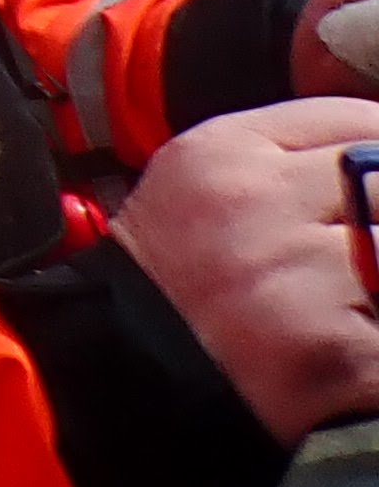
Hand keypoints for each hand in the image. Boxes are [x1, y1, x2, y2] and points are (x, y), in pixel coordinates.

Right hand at [116, 99, 378, 443]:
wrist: (131, 366)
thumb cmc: (177, 269)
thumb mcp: (203, 177)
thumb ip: (284, 153)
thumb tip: (377, 151)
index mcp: (226, 152)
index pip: (351, 120)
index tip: (378, 171)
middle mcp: (261, 205)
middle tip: (362, 242)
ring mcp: (302, 279)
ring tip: (353, 288)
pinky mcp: (337, 353)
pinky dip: (378, 333)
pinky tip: (354, 337)